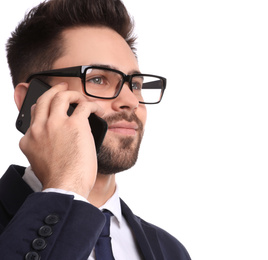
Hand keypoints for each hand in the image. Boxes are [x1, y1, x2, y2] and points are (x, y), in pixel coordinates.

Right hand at [19, 82, 103, 198]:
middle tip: (63, 88)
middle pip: (44, 100)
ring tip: (81, 98)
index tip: (53, 108)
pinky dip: (92, 105)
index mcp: (30, 138)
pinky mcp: (75, 124)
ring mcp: (56, 124)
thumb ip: (42, 147)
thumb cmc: (57, 179)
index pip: (34, 115)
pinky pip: (84, 106)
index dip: (45, 108)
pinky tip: (97, 110)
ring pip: (62, 96)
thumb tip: (54, 141)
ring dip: (73, 94)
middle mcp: (40, 127)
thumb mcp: (40, 161)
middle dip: (54, 90)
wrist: (65, 187)